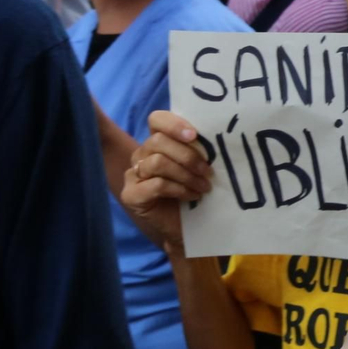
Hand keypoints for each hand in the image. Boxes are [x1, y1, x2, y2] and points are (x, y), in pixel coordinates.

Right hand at [119, 111, 214, 257]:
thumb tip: (216, 135)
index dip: (174, 124)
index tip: (195, 135)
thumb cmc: (195, 193)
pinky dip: (179, 189)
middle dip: (188, 156)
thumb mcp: (199, 167)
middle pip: (158, 141)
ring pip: (158, 162)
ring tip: (203, 187)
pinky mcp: (131, 195)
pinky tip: (191, 196)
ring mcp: (133, 175)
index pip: (157, 120)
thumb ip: (199, 150)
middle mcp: (141, 155)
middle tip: (208, 172)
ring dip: (186, 175)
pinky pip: (156, 184)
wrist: (188, 228)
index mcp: (157, 143)